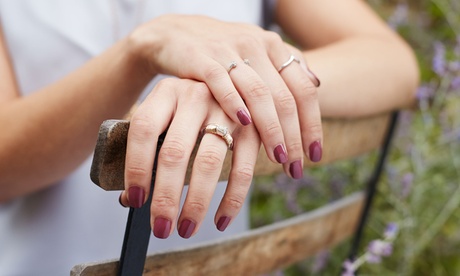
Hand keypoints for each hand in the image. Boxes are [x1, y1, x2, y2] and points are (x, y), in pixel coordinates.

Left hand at [119, 78, 260, 237]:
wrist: (227, 77)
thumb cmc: (185, 109)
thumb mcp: (164, 114)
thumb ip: (149, 148)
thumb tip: (131, 199)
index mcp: (166, 92)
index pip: (143, 129)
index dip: (137, 167)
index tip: (136, 200)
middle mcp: (195, 96)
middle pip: (175, 151)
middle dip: (166, 196)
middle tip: (161, 228)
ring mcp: (227, 109)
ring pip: (209, 162)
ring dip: (197, 202)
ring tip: (186, 229)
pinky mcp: (252, 126)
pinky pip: (243, 168)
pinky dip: (232, 199)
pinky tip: (220, 220)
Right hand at [129, 14, 322, 177]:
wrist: (176, 31)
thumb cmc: (222, 50)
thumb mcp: (258, 51)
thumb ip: (287, 64)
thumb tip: (317, 83)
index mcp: (274, 46)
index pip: (303, 90)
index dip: (313, 124)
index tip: (315, 154)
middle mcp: (256, 46)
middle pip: (284, 97)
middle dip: (294, 136)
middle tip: (296, 167)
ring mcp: (228, 51)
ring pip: (258, 93)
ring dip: (271, 130)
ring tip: (278, 158)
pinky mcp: (201, 58)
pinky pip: (221, 83)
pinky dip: (234, 104)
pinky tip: (244, 126)